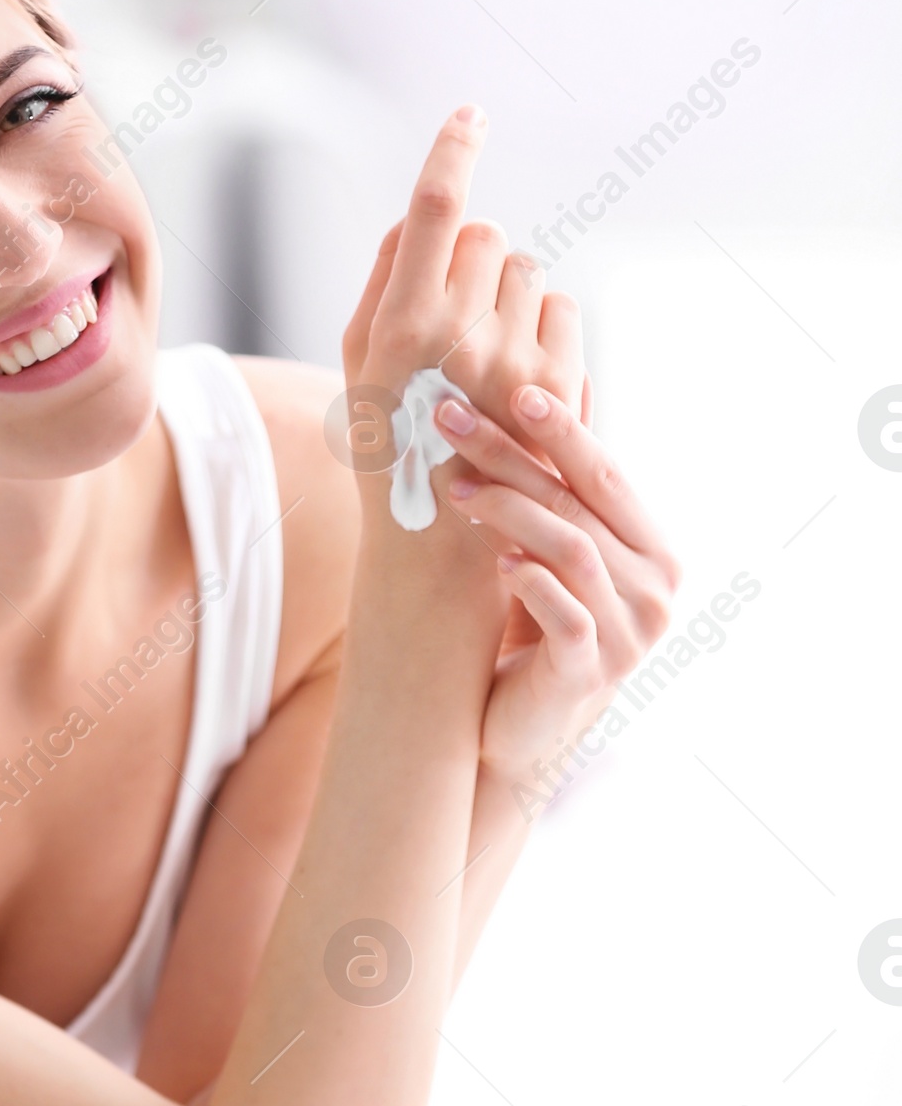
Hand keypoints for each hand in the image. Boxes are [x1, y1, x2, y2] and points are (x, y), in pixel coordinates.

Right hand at [343, 108, 583, 431]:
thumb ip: (385, 279)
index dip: (453, 149)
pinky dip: (543, 324)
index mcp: (397, 325)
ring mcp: (513, 363)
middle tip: (456, 314)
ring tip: (485, 355)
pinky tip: (519, 371)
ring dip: (509, 294)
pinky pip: (561, 307)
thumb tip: (423, 215)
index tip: (471, 113)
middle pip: (487, 235)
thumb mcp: (358, 361)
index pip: (436, 208)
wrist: (442, 542)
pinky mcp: (558, 386)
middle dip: (474, 258)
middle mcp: (457, 338)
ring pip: (528, 269)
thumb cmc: (389, 440)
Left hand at [432, 382, 679, 791]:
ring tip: (454, 489)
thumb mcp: (551, 546)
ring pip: (573, 551)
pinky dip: (531, 582)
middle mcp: (655, 587)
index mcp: (651, 547)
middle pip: (581, 503)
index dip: (562, 427)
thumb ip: (563, 481)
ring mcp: (630, 634)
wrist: (518, 724)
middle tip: (451, 418)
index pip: (605, 472)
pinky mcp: (593, 676)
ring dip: (509, 511)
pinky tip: (497, 560)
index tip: (513, 387)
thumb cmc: (536, 620)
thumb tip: (558, 381)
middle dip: (513, 453)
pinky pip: (567, 616)